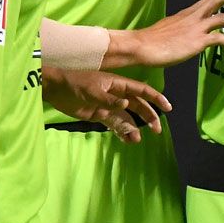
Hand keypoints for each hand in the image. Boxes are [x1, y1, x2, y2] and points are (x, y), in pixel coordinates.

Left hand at [42, 67, 171, 142]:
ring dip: (134, 128)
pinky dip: (121, 132)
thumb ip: (109, 99)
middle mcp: (117, 95)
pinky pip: (114, 124)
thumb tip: (127, 105)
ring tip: (137, 140)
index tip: (168, 108)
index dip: (156, 98)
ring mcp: (109, 106)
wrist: (56, 88)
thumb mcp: (92, 90)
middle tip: (157, 130)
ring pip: (127, 118)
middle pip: (138, 106)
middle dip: (149, 117)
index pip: (142, 91)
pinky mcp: (100, 115)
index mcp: (118, 85)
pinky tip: (126, 139)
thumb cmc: (75, 82)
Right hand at [111, 0, 223, 67]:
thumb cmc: (151, 40)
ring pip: (222, 18)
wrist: (141, 45)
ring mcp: (196, 28)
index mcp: (186, 13)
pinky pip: (220, 39)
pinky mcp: (198, 41)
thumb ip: (179, 25)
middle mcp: (193, 17)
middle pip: (216, 0)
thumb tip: (183, 28)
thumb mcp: (168, 26)